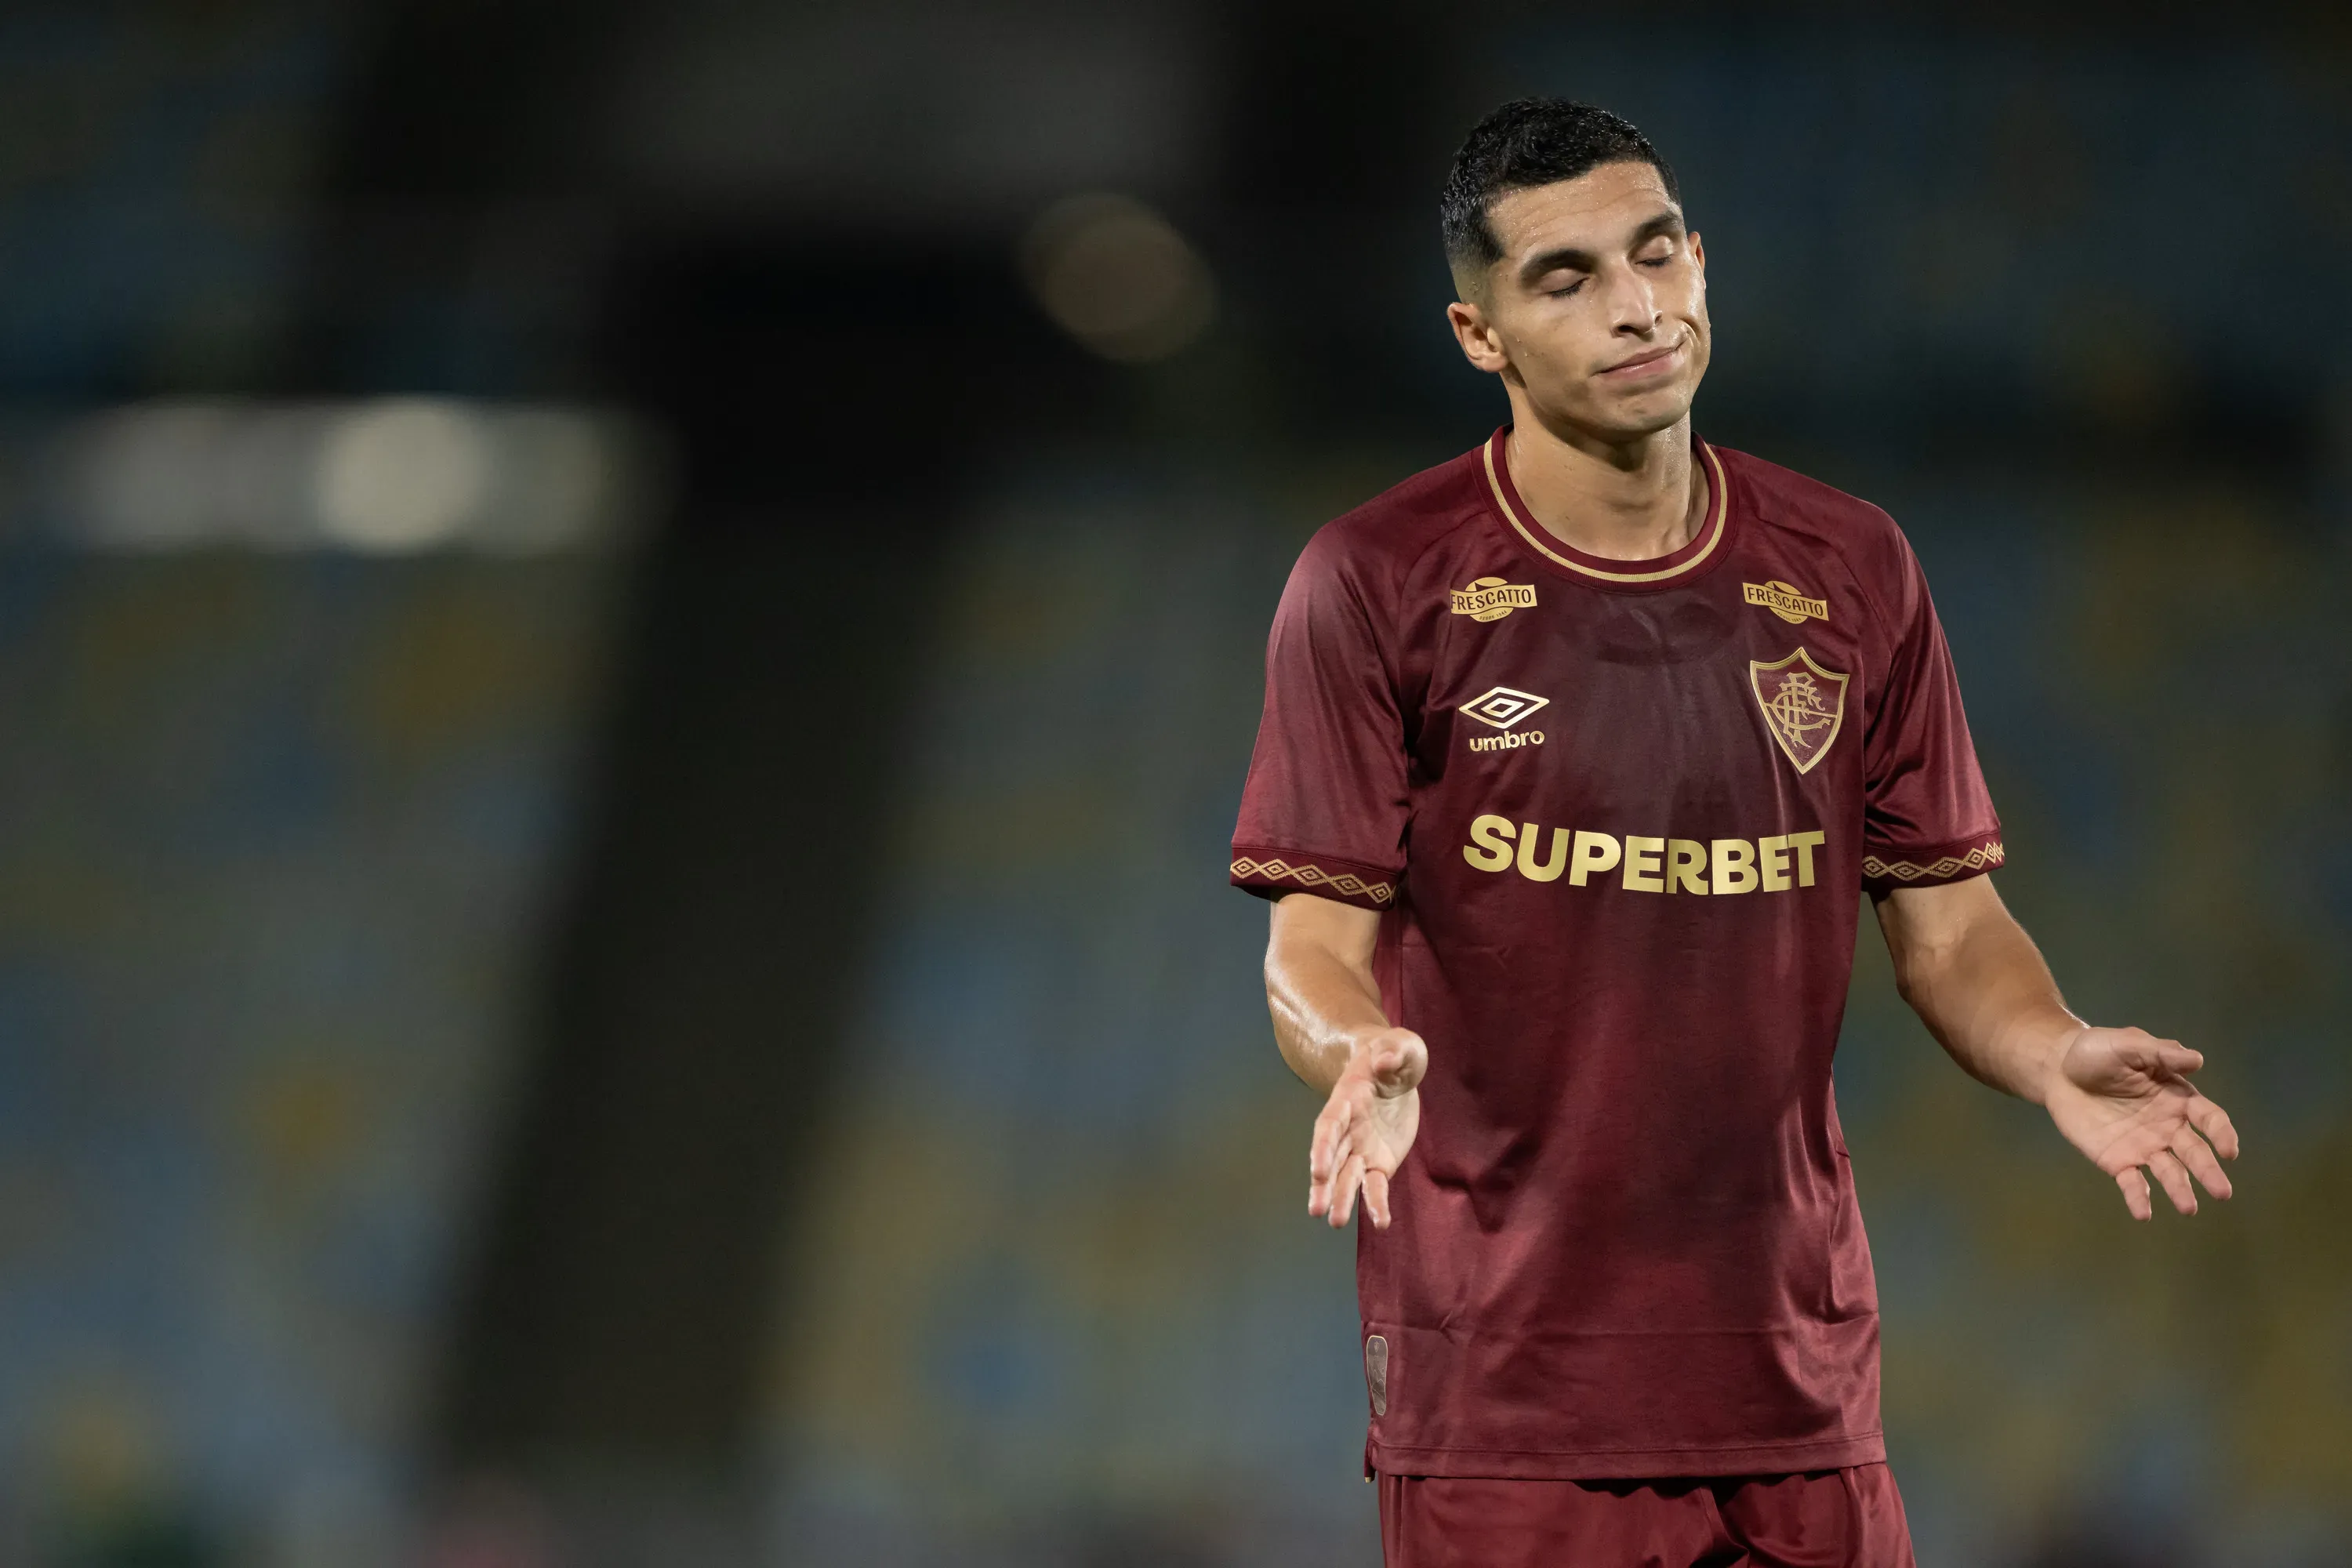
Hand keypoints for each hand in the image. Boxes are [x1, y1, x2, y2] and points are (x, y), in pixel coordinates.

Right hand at [1308, 1027, 1425, 1229]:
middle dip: (1324, 1184)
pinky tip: (1381, 1223)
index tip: (1317, 1170)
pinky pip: (1375, 1186)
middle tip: (1318, 1210)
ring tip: (1335, 1222)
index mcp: (1347, 1099)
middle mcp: (1348, 1128)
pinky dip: (1376, 1204)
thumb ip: (1393, 1053)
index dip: (1322, 1148)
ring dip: (1341, 1199)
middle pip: (1331, 1158)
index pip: (1330, 1125)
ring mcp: (1360, 1148)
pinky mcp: (1378, 1162)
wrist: (1394, 1070)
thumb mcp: (1401, 1045)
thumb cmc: (1395, 1054)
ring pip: (1346, 1177)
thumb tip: (1384, 1063)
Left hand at [2042, 1025, 2239, 1219]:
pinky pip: (2132, 1183)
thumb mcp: (2128, 1045)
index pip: (2209, 1119)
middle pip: (2194, 1152)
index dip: (2222, 1134)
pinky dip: (2139, 1198)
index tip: (2229, 1151)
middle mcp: (2168, 1127)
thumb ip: (2161, 1054)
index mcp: (2178, 1098)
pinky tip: (2144, 1214)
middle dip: (2208, 1171)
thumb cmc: (2098, 1052)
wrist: (2058, 1070)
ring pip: (2169, 1172)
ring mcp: (2144, 1146)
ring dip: (2180, 1190)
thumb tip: (2197, 1060)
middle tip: (2222, 1192)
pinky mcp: (2118, 1160)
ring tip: (2188, 1208)